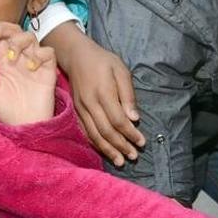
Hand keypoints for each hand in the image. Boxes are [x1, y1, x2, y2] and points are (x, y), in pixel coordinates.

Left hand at [0, 20, 57, 125]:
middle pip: (14, 32)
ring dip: (19, 42)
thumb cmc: (6, 110)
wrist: (25, 125)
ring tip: (11, 57)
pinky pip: (48, 52)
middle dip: (3, 28)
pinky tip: (30, 67)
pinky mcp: (48, 69)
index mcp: (3, 61)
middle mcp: (19, 58)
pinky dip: (39, 55)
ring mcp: (34, 62)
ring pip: (31, 37)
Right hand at [54, 25, 144, 165]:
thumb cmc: (103, 61)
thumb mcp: (121, 71)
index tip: (142, 142)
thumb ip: (128, 95)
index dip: (130, 134)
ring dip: (108, 150)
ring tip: (121, 161)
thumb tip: (134, 118)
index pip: (118, 120)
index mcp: (103, 92)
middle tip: (134, 157)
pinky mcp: (76, 112)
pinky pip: (85, 131)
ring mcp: (81, 109)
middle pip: (106, 131)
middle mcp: (90, 104)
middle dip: (121, 146)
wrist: (76, 56)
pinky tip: (104, 152)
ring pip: (94, 135)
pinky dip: (95, 144)